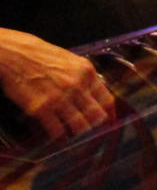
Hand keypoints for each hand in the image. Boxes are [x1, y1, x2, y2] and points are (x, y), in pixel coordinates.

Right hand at [0, 29, 115, 139]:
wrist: (13, 54)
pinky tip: (59, 135)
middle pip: (96, 115)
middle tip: (91, 128)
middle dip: (95, 124)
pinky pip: (57, 130)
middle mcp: (76, 86)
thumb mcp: (70, 60)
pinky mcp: (42, 109)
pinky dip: (60, 135)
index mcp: (86, 72)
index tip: (108, 120)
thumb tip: (93, 93)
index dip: (109, 113)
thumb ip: (83, 76)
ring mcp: (60, 98)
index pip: (106, 99)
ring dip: (78, 132)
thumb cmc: (39, 55)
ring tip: (75, 133)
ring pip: (80, 125)